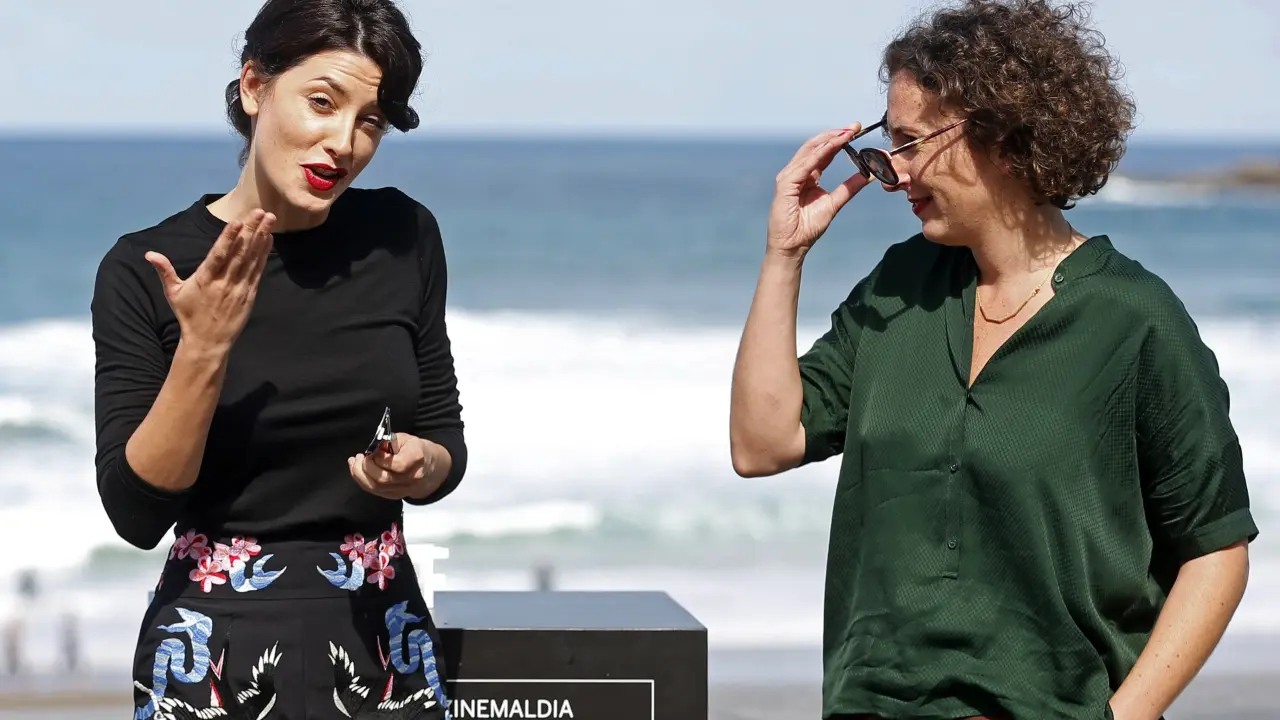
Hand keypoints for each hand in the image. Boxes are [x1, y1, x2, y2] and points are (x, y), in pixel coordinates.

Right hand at [145, 209, 275, 354]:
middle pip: (239, 253)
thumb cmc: (189, 315)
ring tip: (269, 219)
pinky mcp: (249, 295)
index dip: (228, 238)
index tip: (237, 222)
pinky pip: (257, 271)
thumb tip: (149, 254)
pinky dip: (263, 254)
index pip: (218, 255)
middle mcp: (224, 282)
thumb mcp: (173, 293)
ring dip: (261, 238)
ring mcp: (239, 288)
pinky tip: (268, 239)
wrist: (208, 342)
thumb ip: (165, 271)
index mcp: (205, 279)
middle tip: (259, 212)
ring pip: (251, 259)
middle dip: (251, 231)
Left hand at [348, 434, 444, 500]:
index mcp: (417, 459)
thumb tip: (373, 449)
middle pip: (383, 479)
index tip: (374, 450)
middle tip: (359, 457)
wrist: (430, 467)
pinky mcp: (395, 496)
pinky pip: (374, 491)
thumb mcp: (405, 439)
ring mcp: (403, 489)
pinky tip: (358, 470)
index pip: (398, 465)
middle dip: (365, 467)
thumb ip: (388, 442)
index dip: (381, 459)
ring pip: (376, 487)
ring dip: (359, 475)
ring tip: (354, 462)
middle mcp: (411, 478)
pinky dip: (362, 481)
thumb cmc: (416, 449)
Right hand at [766, 124, 871, 258]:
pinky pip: (805, 164)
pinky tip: (834, 145)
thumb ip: (849, 187)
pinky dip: (820, 153)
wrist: (792, 246)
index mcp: (807, 176)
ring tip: (846, 132)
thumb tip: (868, 175)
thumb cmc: (807, 228)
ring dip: (829, 140)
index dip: (839, 141)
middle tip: (854, 127)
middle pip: (816, 146)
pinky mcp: (785, 183)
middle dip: (835, 134)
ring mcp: (789, 176)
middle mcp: (797, 173)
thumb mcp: (834, 203)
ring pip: (810, 151)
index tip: (856, 130)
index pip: (823, 152)